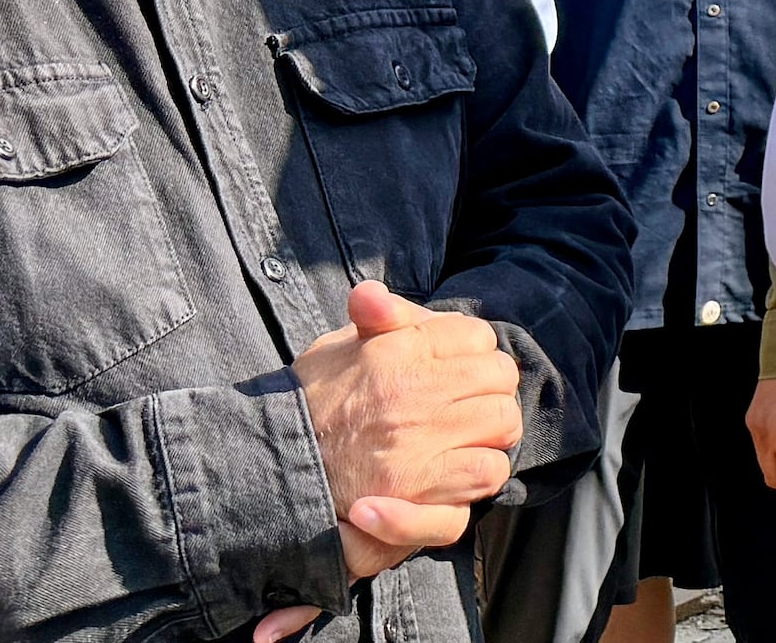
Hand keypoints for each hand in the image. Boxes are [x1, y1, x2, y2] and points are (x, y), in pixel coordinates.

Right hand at [293, 282, 523, 576]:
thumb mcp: (334, 351)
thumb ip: (371, 321)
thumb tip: (372, 293)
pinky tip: (464, 469)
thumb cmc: (308, 408)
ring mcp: (421, 438)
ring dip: (493, 431)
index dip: (475, 352)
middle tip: (475, 403)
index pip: (476, 335)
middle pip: (499, 376)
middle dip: (492, 389)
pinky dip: (482, 470)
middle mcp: (415, 389)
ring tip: (474, 436)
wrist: (272, 472)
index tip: (462, 368)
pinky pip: (487, 470)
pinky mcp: (421, 483)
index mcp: (397, 350)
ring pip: (503, 423)